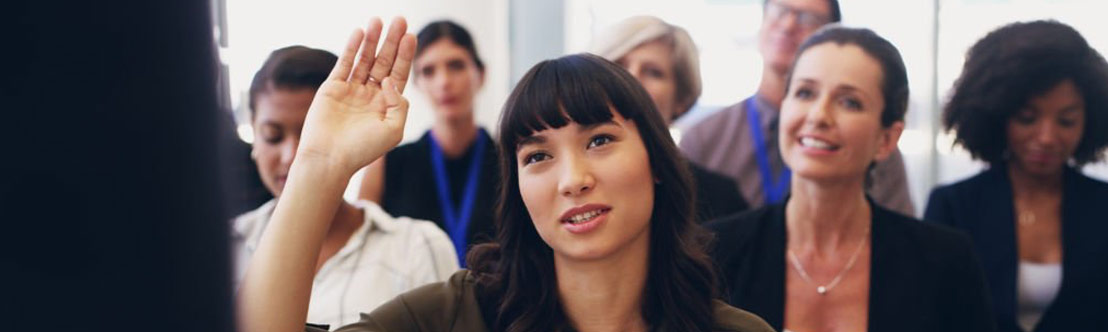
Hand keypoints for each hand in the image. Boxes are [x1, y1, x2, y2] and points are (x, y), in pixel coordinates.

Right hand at [297, 17, 415, 174]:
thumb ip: (399, 104)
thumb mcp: (393, 130)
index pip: (399, 73)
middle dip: (392, 41)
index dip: (406, 55)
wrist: (329, 159)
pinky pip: (344, 63)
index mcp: (386, 105)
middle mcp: (370, 95)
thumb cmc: (362, 150)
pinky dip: (352, 48)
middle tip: (400, 20)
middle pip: (384, 61)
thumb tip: (389, 79)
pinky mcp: (332, 88)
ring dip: (372, 40)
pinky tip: (360, 32)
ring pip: (364, 59)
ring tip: (378, 20)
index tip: (412, 36)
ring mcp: (351, 90)